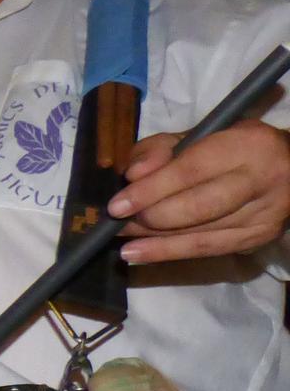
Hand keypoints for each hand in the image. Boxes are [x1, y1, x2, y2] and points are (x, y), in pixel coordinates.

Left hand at [109, 120, 289, 262]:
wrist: (287, 168)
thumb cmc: (229, 148)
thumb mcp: (195, 136)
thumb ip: (159, 149)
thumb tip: (134, 175)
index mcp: (247, 144)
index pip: (191, 171)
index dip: (150, 190)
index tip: (117, 206)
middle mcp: (262, 179)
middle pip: (198, 207)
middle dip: (152, 218)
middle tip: (119, 224)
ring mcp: (265, 213)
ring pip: (202, 234)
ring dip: (156, 240)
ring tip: (123, 241)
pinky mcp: (260, 237)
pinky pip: (208, 250)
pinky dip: (169, 253)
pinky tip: (139, 255)